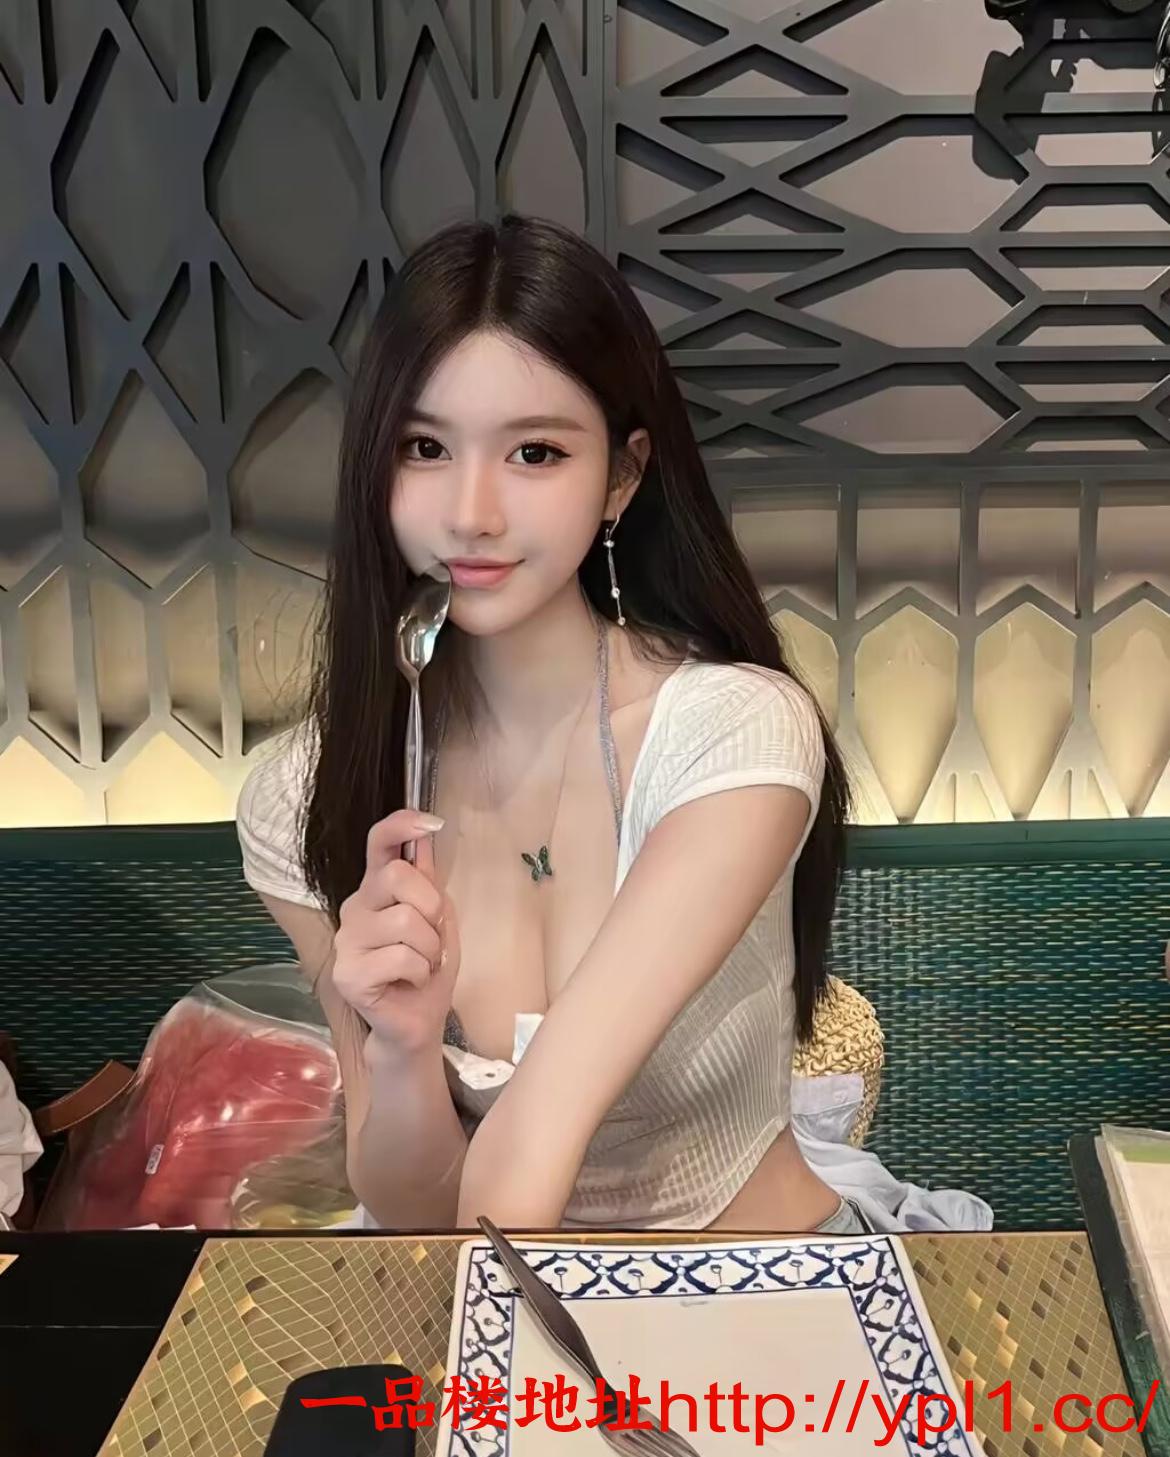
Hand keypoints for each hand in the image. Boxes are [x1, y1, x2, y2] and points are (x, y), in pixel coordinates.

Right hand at [331, 810, 459, 1056]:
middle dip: (431, 907)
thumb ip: (429, 881)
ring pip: (404, 920)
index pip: (378, 843)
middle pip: (396, 876)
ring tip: (423, 965)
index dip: (401, 825)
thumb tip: (425, 835)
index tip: (430, 822)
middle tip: (432, 936)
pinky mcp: (348, 973)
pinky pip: (401, 957)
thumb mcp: (439, 919)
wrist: (417, 1022)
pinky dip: (421, 971)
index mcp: (377, 889)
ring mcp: (347, 940)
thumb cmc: (426, 968)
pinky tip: (411, 982)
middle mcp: (356, 907)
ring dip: (430, 948)